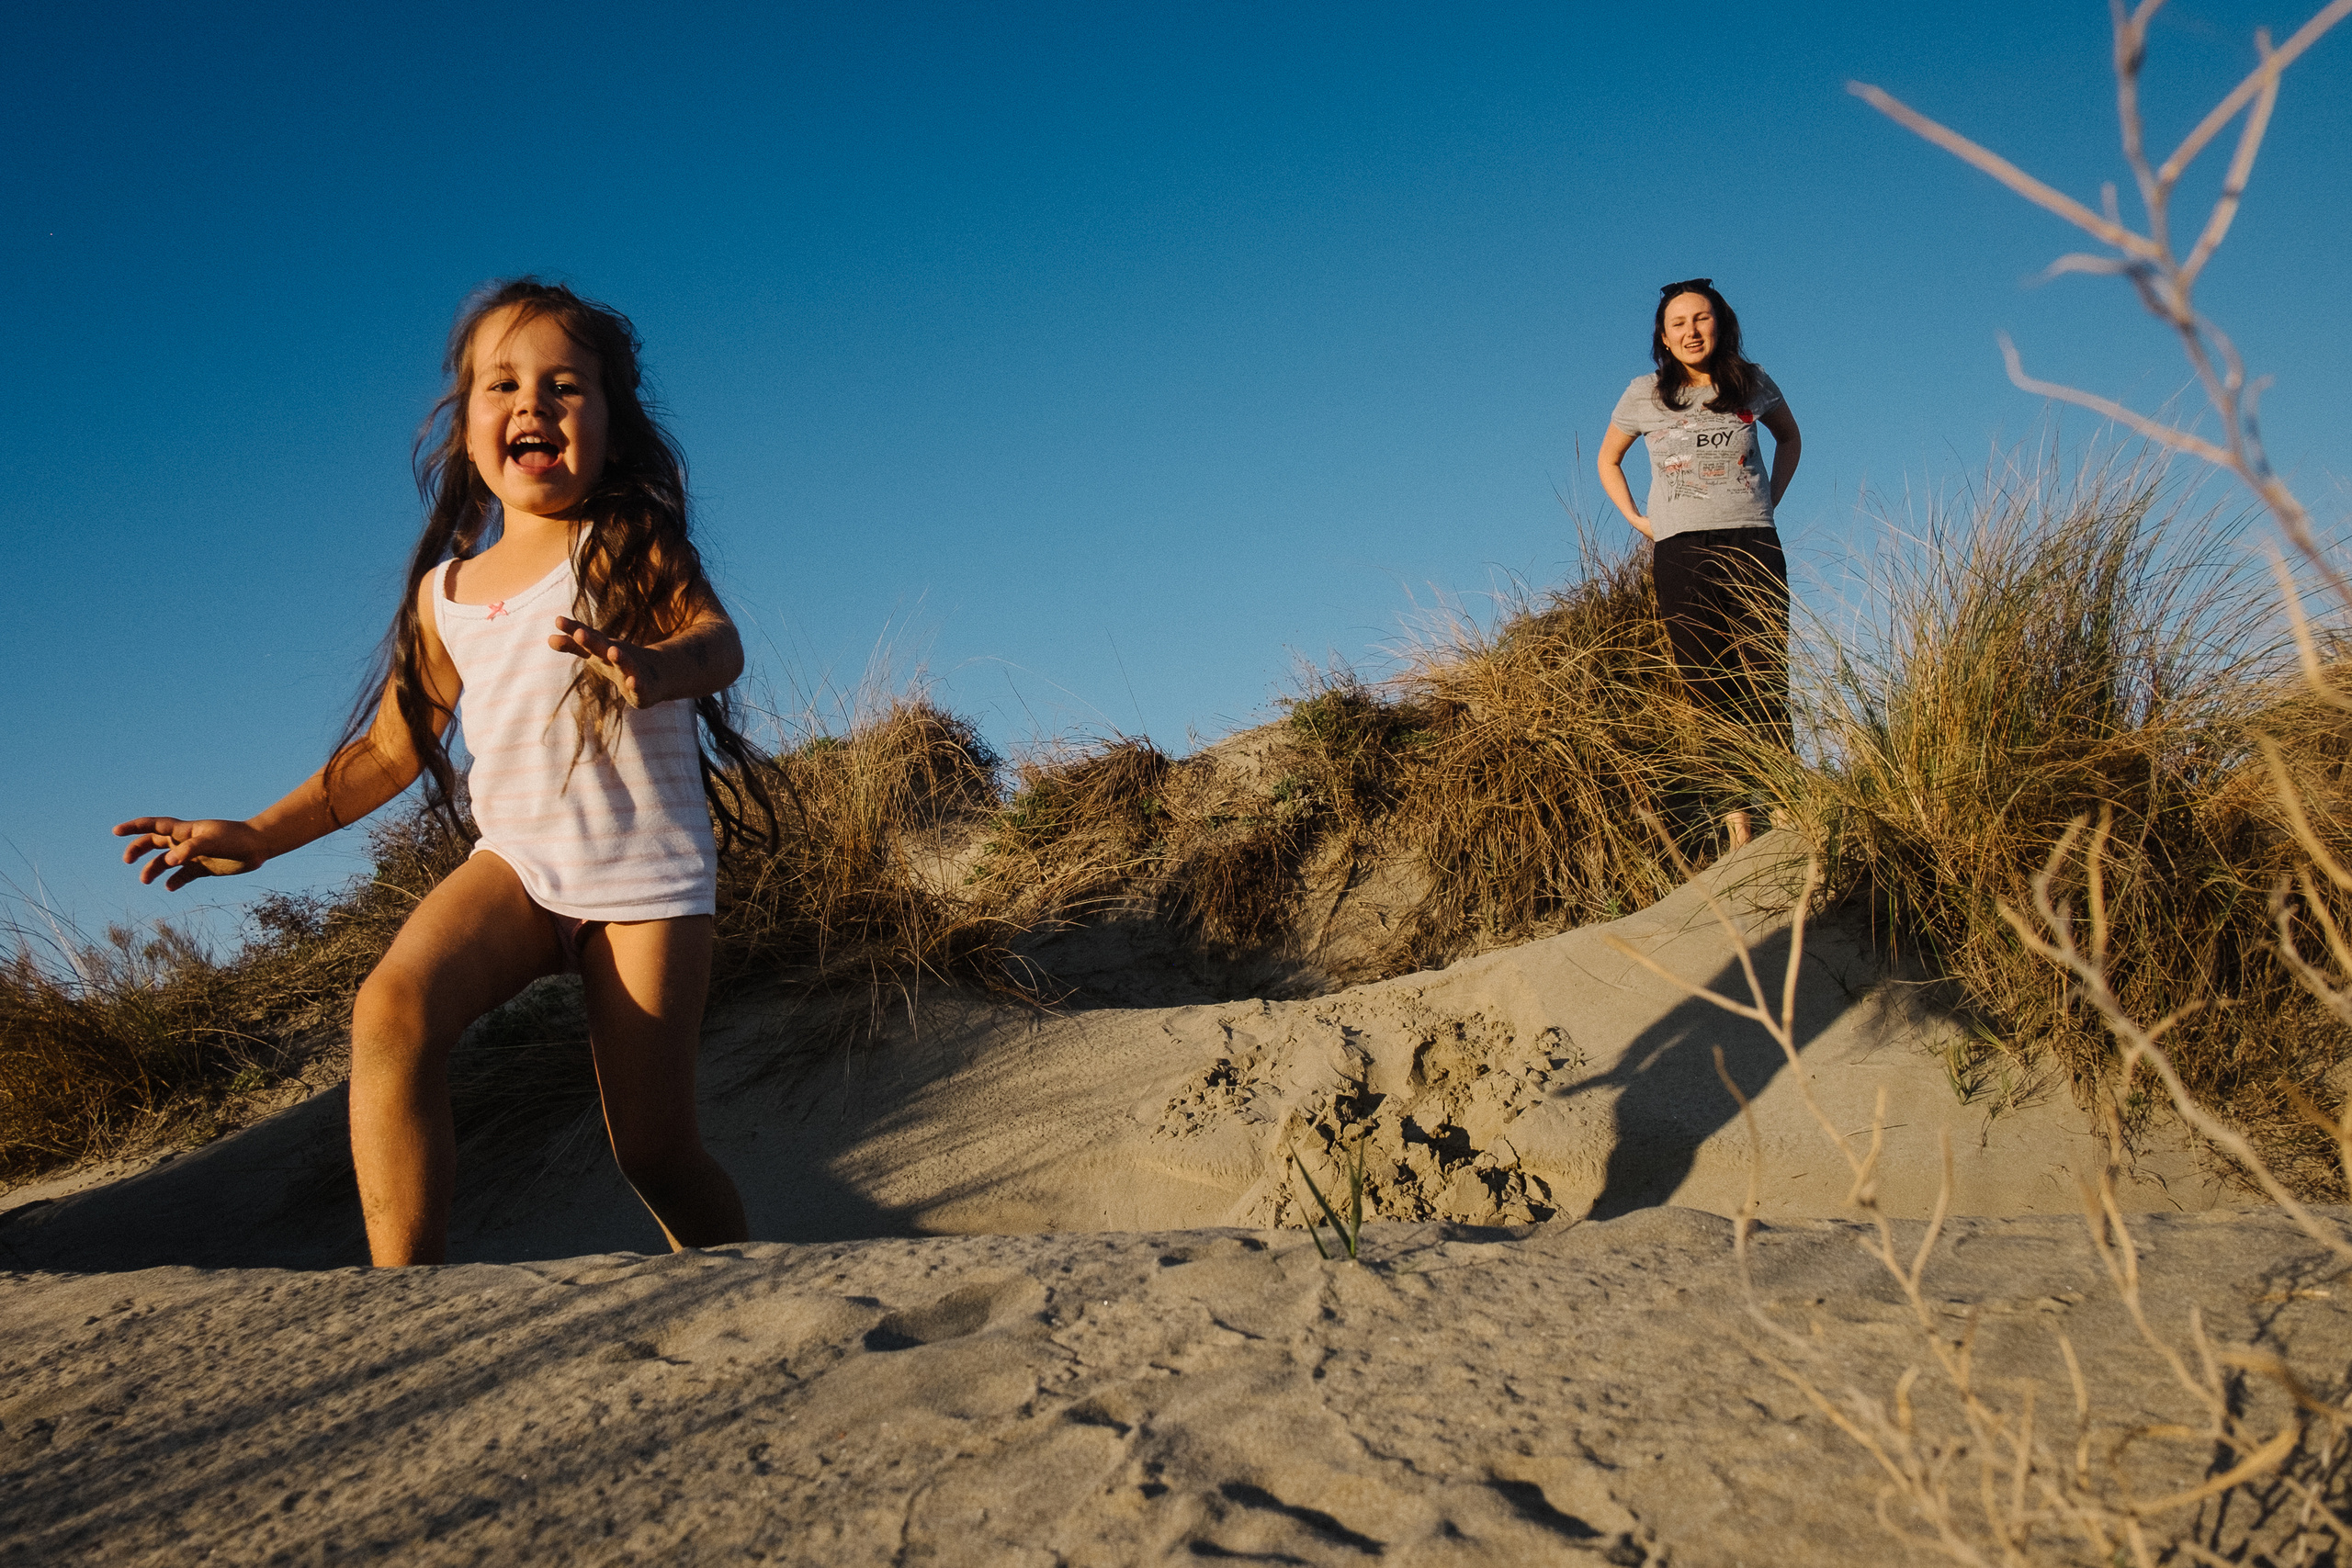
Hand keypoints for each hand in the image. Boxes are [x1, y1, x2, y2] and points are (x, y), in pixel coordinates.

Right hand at [113, 817, 267, 890]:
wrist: (258, 846)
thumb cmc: (235, 838)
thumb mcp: (212, 841)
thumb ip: (190, 849)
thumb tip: (168, 862)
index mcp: (185, 830)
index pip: (154, 825)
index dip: (133, 827)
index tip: (115, 831)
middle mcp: (186, 841)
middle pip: (154, 843)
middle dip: (138, 849)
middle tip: (127, 861)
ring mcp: (193, 855)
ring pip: (165, 862)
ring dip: (153, 869)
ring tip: (145, 881)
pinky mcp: (203, 868)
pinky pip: (182, 876)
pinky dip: (174, 881)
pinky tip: (169, 887)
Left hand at [550, 617, 667, 708]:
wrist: (658, 674)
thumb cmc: (618, 662)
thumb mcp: (595, 653)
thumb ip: (573, 646)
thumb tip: (548, 638)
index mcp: (604, 647)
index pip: (587, 636)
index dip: (573, 629)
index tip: (558, 620)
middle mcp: (618, 655)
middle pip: (604, 647)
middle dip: (592, 641)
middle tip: (580, 633)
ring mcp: (633, 671)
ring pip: (626, 664)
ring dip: (620, 657)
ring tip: (613, 651)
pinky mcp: (643, 690)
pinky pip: (640, 688)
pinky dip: (637, 684)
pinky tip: (632, 682)